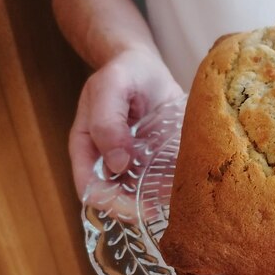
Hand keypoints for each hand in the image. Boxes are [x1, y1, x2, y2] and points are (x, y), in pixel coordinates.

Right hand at [69, 49, 183, 198]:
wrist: (147, 66)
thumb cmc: (124, 72)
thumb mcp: (111, 87)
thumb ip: (107, 122)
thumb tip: (116, 164)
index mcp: (87, 147)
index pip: (90, 188)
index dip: (111, 203)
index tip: (138, 206)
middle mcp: (107, 161)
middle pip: (116, 199)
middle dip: (138, 209)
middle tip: (165, 207)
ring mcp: (132, 164)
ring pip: (140, 195)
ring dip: (158, 201)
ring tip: (180, 199)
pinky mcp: (154, 161)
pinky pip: (161, 182)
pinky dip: (172, 188)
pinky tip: (188, 186)